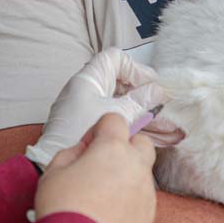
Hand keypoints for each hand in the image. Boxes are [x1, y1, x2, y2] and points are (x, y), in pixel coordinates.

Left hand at [26, 48, 168, 167]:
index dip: (135, 69)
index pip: (115, 59)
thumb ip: (139, 101)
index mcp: (90, 80)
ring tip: (172, 129)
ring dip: (148, 117)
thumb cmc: (78, 133)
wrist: (51, 163)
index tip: (151, 85)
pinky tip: (163, 139)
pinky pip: (122, 124)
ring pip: (126, 107)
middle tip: (164, 107)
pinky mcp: (95, 130)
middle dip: (147, 96)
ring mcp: (92, 111)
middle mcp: (90, 92)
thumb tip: (158, 90)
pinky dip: (139, 129)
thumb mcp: (116, 114)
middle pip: (124, 85)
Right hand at [35, 114, 157, 222]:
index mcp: (112, 148)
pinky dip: (130, 199)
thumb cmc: (64, 210)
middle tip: (101, 164)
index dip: (98, 129)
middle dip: (124, 147)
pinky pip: (142, 198)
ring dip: (126, 175)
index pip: (114, 120)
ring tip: (101, 195)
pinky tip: (109, 213)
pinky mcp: (150, 217)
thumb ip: (71, 153)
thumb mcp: (52, 172)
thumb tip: (83, 152)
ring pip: (142, 172)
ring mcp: (146, 192)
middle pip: (140, 142)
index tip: (85, 147)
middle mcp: (136, 166)